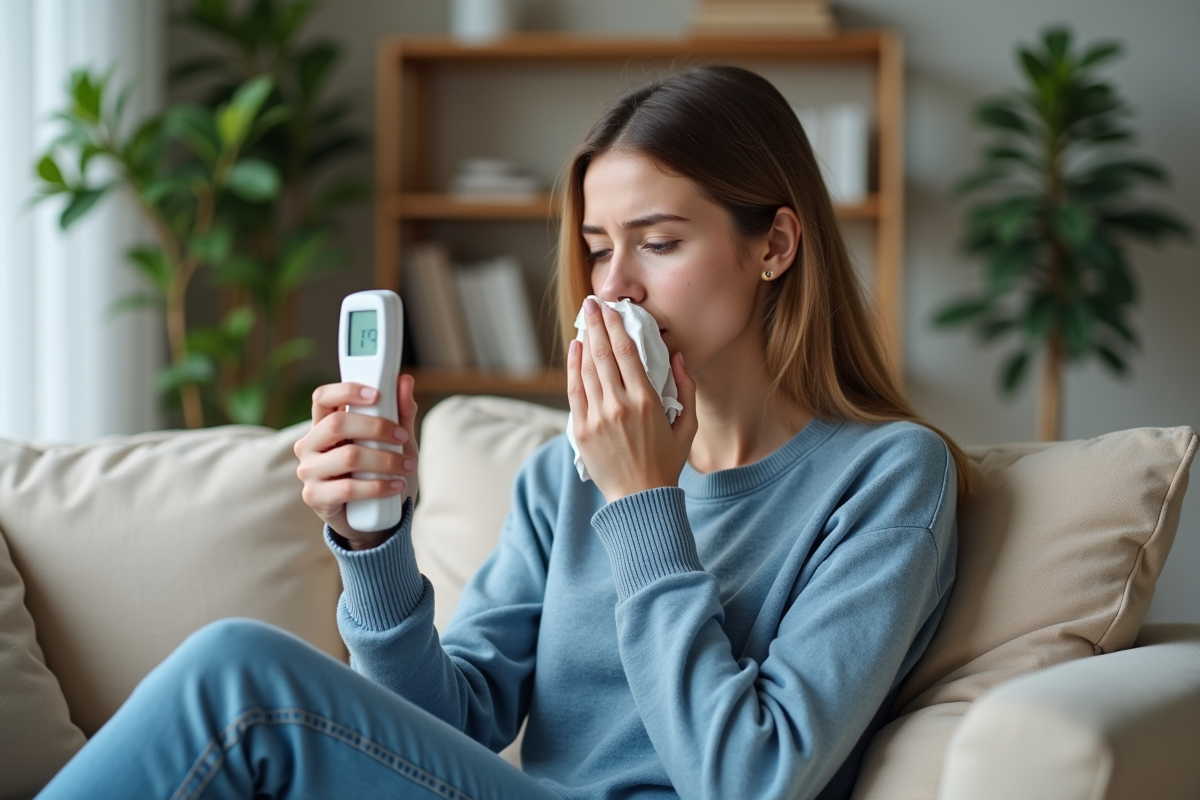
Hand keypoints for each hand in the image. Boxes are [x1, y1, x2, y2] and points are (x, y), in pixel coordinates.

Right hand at [294, 374, 419, 548]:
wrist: (374, 520)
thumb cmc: (381, 473)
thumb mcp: (395, 442)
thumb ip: (399, 412)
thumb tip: (405, 380)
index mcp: (324, 425)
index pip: (322, 397)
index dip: (346, 390)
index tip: (377, 394)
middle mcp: (310, 445)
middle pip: (337, 424)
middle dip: (375, 427)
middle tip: (401, 436)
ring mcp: (309, 472)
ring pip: (347, 457)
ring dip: (385, 460)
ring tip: (406, 465)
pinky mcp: (315, 497)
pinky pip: (349, 488)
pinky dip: (379, 485)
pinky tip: (397, 485)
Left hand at [567, 296, 697, 502]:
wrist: (639, 499)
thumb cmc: (666, 463)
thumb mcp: (688, 426)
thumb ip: (686, 388)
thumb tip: (676, 356)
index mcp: (647, 402)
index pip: (627, 352)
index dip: (617, 326)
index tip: (612, 308)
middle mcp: (619, 405)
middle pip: (603, 354)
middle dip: (597, 324)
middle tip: (593, 303)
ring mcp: (597, 417)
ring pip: (587, 369)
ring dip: (586, 340)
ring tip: (586, 321)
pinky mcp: (581, 430)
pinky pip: (574, 390)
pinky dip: (573, 367)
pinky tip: (576, 349)